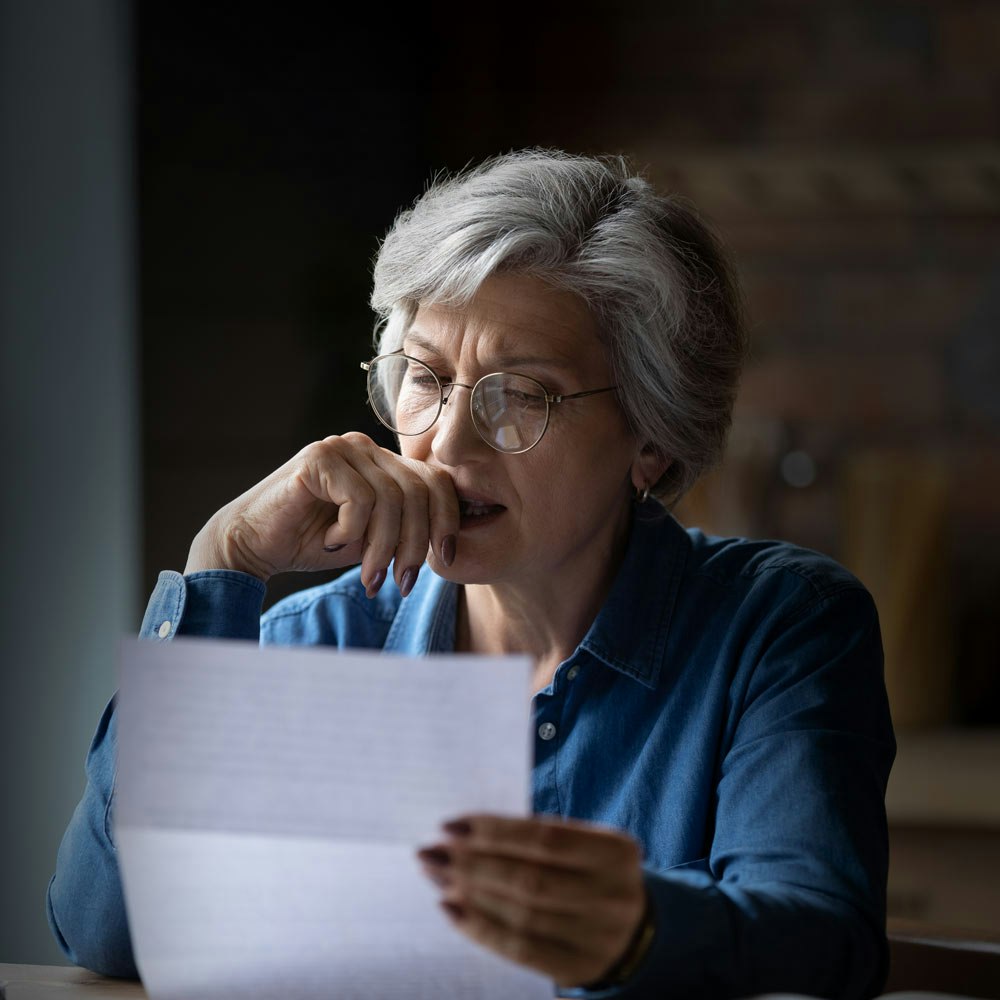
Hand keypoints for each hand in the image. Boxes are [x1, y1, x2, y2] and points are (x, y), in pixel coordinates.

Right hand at [184, 432, 459, 594]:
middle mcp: (365, 447)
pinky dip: (351, 531)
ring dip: (383, 547)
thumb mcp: (373, 539)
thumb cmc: (312, 543)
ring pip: (391, 499)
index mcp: (383, 461)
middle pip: (419, 491)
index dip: (447, 522)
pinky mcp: (318, 459)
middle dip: (415, 545)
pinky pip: (359, 499)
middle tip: (400, 582)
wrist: (252, 546)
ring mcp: (342, 448)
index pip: (436, 481)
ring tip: (368, 575)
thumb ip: (407, 530)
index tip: (447, 560)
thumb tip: (450, 546)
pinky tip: (330, 541)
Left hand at [417, 814, 646, 986]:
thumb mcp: (581, 846)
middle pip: (529, 879)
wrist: (633, 930)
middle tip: (430, 852)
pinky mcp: (578, 967)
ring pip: (521, 915)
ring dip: (469, 894)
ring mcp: (598, 936)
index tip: (449, 825)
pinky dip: (480, 928)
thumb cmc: (588, 872)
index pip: (545, 837)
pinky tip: (451, 910)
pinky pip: (520, 949)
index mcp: (616, 852)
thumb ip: (535, 839)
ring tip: (436, 876)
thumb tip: (461, 833)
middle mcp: (613, 895)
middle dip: (471, 864)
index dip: (493, 831)